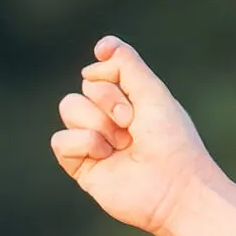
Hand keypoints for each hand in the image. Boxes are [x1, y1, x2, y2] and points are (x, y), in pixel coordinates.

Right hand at [49, 37, 221, 235]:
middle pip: (86, 86)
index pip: (102, 70)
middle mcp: (112, 120)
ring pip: (68, 107)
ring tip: (123, 145)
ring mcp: (94, 141)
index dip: (106, 66)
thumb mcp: (154, 94)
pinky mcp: (80, 165)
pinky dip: (84, 143)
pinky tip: (106, 157)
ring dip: (98, 122)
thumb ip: (128, 66)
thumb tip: (102, 46)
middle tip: (133, 123)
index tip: (108, 59)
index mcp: (132, 102)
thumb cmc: (172, 143)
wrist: (175, 189)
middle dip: (110, 99)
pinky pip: (60, 140)